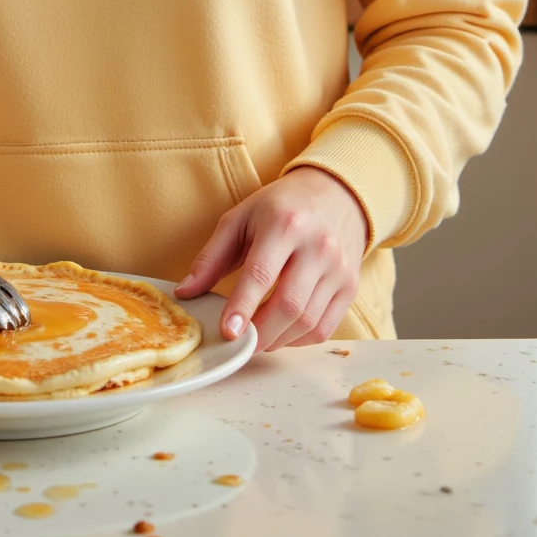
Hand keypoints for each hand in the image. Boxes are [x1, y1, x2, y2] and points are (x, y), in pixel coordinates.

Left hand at [174, 167, 369, 351]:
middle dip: (259, 333)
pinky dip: (298, 340)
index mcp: (284, 224)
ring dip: (277, 340)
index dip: (242, 306)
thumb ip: (211, 256)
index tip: (227, 332)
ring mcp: (339, 269)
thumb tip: (185, 292)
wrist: (336, 193)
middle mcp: (317, 246)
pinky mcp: (350, 287)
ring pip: (307, 322)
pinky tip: (280, 333)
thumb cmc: (280, 206)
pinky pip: (324, 328)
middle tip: (238, 343)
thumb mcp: (239, 218)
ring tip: (255, 338)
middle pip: (289, 305)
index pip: (262, 273)